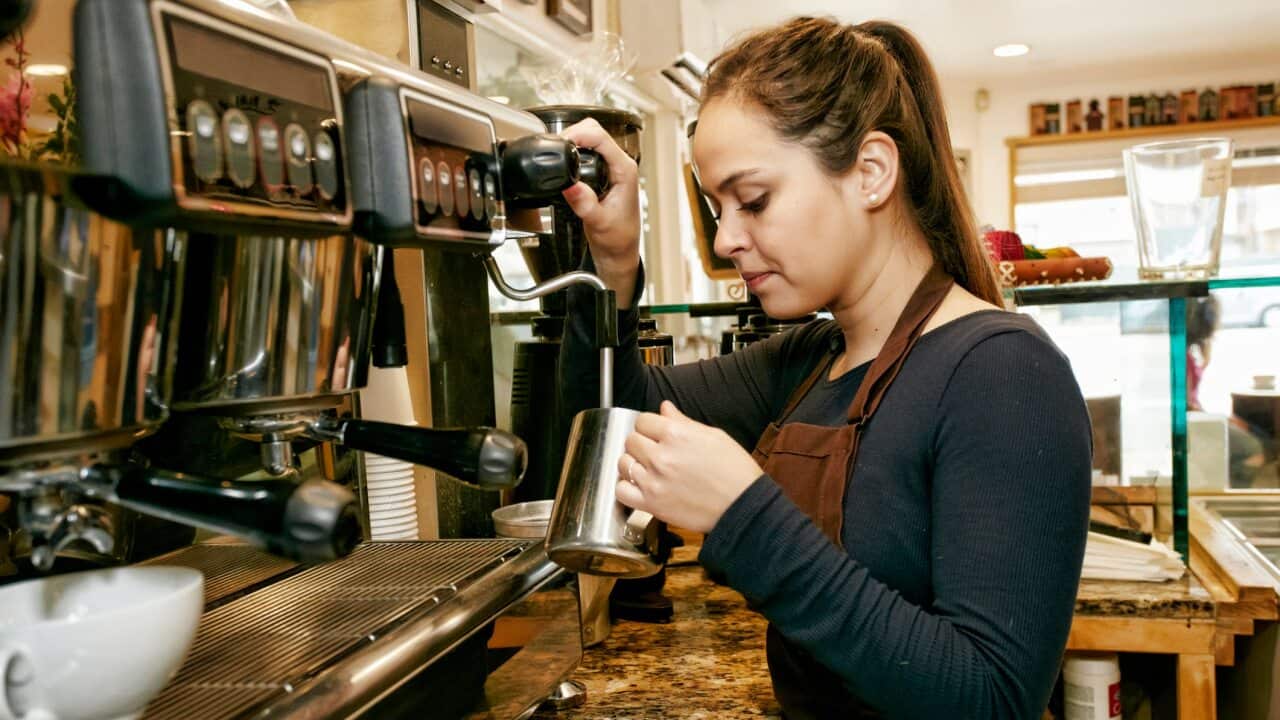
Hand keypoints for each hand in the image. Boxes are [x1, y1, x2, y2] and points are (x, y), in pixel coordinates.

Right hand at [559, 118, 640, 276]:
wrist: (619, 249)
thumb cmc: (617, 238)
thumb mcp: (599, 223)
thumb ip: (585, 205)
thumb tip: (572, 187)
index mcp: (624, 171)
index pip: (601, 137)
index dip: (578, 134)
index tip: (561, 143)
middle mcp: (620, 164)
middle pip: (594, 130)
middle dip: (572, 134)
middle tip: (556, 148)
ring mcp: (611, 166)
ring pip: (589, 137)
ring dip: (572, 140)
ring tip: (558, 153)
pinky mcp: (602, 171)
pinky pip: (586, 150)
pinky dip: (572, 150)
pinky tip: (564, 161)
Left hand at [616, 401, 762, 533]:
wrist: (743, 506)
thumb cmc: (735, 472)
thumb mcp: (713, 436)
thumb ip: (683, 421)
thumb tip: (665, 408)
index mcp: (676, 435)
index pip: (642, 420)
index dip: (649, 425)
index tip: (655, 432)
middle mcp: (661, 456)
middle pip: (631, 440)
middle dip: (642, 442)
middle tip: (655, 450)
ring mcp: (654, 481)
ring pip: (623, 463)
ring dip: (632, 463)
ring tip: (647, 468)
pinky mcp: (652, 504)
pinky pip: (621, 491)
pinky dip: (625, 487)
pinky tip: (639, 485)